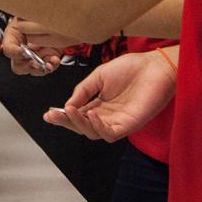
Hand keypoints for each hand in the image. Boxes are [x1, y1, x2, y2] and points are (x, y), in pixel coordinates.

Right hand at [3, 17, 80, 75]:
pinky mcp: (47, 58)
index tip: (24, 50)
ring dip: (41, 68)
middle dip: (28, 66)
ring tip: (49, 63)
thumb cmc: (35, 13)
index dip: (15, 52)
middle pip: (18, 65)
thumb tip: (22, 22)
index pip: (8, 50)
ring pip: (33, 69)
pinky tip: (55, 59)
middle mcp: (21, 50)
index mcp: (12, 38)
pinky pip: (47, 67)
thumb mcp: (27, 14)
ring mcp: (34, 56)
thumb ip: (24, 20)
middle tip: (36, 62)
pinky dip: (52, 65)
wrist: (55, 15)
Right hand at [42, 50, 176, 141]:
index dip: (63, 115)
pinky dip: (98, 128)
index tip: (49, 114)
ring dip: (80, 124)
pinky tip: (91, 116)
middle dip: (66, 122)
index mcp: (99, 104)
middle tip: (54, 115)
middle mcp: (107, 115)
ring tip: (71, 112)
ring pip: (94, 133)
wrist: (153, 66)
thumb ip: (82, 91)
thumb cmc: (130, 68)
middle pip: (83, 126)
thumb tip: (67, 106)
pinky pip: (110, 134)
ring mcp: (118, 121)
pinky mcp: (130, 125)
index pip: (78, 114)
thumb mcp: (98, 76)